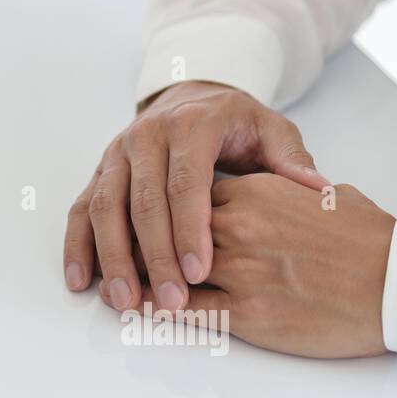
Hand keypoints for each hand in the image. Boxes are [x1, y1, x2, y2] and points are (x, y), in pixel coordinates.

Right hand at [63, 79, 328, 312]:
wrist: (191, 96)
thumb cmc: (234, 122)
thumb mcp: (271, 129)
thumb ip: (291, 160)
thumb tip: (318, 191)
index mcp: (188, 126)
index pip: (185, 183)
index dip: (189, 229)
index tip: (200, 272)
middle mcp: (144, 138)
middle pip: (142, 202)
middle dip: (153, 256)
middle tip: (169, 300)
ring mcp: (116, 155)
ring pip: (104, 208)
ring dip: (111, 258)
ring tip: (123, 301)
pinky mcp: (99, 172)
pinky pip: (80, 210)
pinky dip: (77, 247)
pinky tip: (81, 282)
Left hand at [97, 173, 393, 357]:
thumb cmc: (371, 240)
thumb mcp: (323, 194)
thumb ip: (287, 183)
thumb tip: (280, 181)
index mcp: (256, 191)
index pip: (188, 192)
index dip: (160, 207)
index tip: (137, 215)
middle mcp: (240, 224)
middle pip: (166, 226)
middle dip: (134, 240)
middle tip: (109, 252)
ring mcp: (240, 268)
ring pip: (167, 269)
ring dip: (136, 278)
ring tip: (112, 288)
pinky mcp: (248, 312)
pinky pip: (188, 311)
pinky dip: (159, 312)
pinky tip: (140, 314)